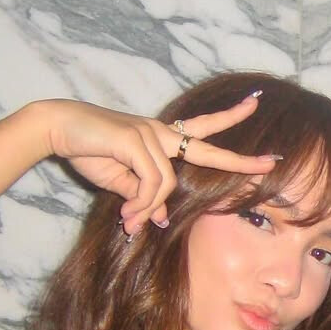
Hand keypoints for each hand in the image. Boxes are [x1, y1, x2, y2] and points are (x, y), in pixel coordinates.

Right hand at [45, 94, 274, 233]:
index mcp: (160, 136)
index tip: (253, 107)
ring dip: (146, 208)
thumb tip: (157, 218)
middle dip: (240, 157)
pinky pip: (151, 183)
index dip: (229, 119)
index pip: (202, 128)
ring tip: (128, 222)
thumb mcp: (121, 182)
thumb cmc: (89, 151)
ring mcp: (150, 133)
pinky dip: (140, 203)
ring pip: (167, 183)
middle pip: (208, 142)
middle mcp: (161, 131)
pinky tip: (127, 213)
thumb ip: (143, 195)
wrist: (59, 129)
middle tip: (271, 162)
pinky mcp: (136, 139)